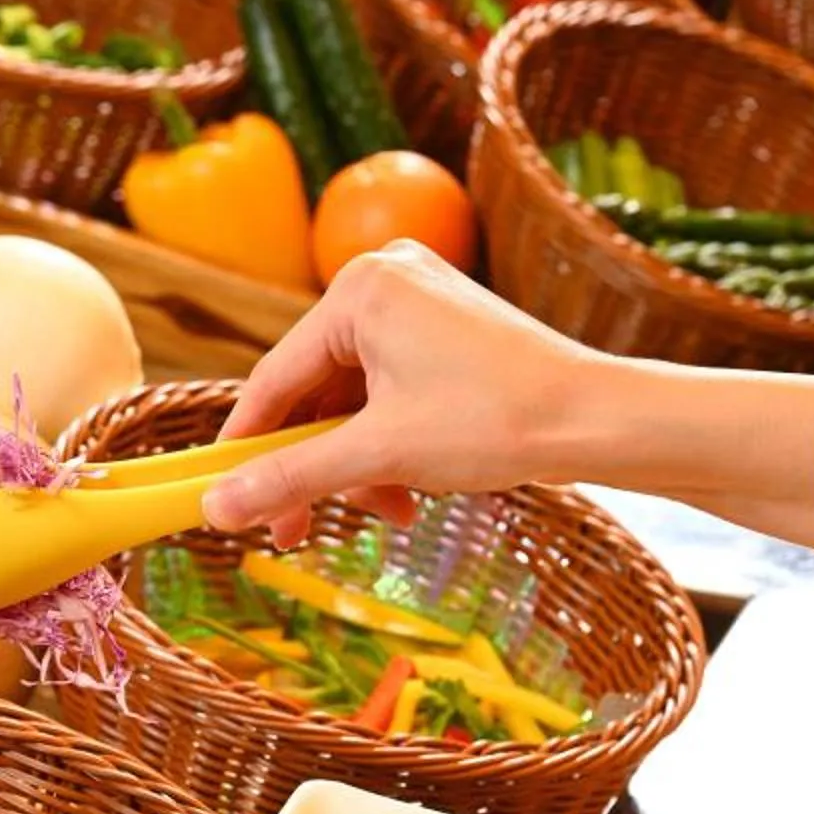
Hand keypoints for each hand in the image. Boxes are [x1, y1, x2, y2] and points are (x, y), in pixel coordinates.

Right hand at [203, 243, 592, 545]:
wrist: (598, 420)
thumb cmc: (495, 420)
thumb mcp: (379, 454)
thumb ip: (291, 477)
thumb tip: (214, 508)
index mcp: (359, 289)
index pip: (275, 379)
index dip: (245, 446)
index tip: (221, 498)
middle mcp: (385, 280)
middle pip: (316, 392)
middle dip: (317, 467)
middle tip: (294, 533)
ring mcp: (421, 302)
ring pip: (356, 401)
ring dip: (360, 465)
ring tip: (388, 511)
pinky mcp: (448, 331)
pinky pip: (392, 393)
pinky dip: (393, 445)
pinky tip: (410, 491)